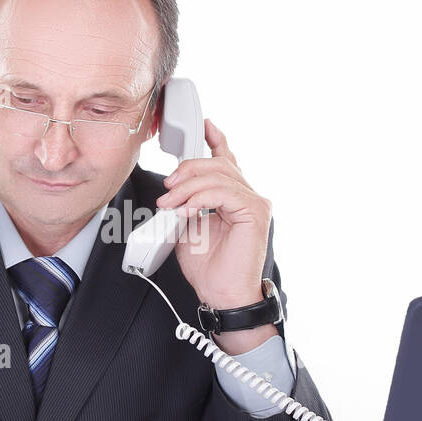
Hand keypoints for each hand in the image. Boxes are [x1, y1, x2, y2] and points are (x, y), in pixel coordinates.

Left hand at [155, 117, 272, 347]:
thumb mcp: (188, 227)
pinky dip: (200, 198)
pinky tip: (188, 210)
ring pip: (217, 175)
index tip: (203, 125)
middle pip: (216, 164)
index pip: (227, 160)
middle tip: (166, 191)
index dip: (216, 139)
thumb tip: (171, 189)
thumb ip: (186, 204)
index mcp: (233, 197)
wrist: (223, 295)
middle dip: (185, 172)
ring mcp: (255, 202)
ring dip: (187, 188)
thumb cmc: (210, 269)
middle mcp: (248, 196)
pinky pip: (223, 191)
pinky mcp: (255, 211)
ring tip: (171, 205)